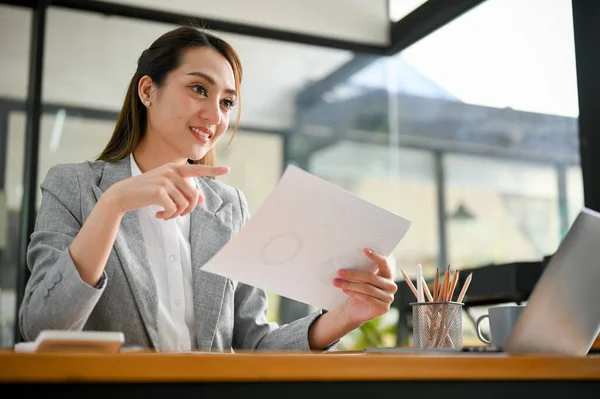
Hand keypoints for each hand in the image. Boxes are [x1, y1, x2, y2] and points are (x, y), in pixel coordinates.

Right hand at [104, 162, 228, 219]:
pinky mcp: (158, 191)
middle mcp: (172, 171)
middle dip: (188, 209)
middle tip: (177, 215)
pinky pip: (174, 209)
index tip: (228, 169)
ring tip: (166, 215)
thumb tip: (201, 199)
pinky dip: (169, 216)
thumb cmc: (146, 191)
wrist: (122, 194)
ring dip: (176, 214)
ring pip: (184, 204)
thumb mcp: (166, 189)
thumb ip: (183, 191)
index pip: (198, 169)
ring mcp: (165, 180)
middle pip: (193, 195)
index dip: (213, 170)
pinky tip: (160, 216)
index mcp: (175, 168)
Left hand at [332, 248, 396, 327]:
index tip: (365, 250)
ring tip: (336, 282)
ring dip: (349, 284)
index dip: (375, 256)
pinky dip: (353, 293)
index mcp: (388, 274)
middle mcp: (391, 286)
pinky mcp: (383, 308)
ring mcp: (389, 298)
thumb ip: (360, 269)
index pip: (384, 263)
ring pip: (366, 288)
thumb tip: (348, 258)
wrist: (355, 310)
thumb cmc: (358, 290)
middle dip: (353, 274)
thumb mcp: (359, 279)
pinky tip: (344, 290)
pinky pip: (366, 298)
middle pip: (370, 277)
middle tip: (339, 272)